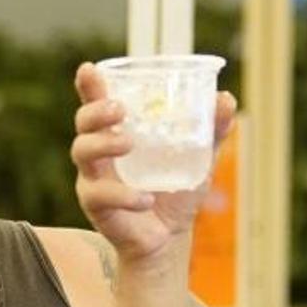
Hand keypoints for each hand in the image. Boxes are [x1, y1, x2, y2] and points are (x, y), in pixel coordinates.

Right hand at [70, 63, 234, 265]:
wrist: (169, 236)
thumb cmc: (176, 192)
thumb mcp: (198, 158)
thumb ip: (210, 130)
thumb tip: (224, 99)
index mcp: (118, 133)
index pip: (97, 103)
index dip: (89, 86)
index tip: (90, 69)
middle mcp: (99, 152)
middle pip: (82, 124)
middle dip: (95, 111)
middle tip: (121, 110)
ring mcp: (93, 178)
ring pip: (82, 152)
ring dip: (104, 143)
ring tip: (129, 145)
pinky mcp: (95, 206)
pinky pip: (100, 195)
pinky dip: (124, 195)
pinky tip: (145, 198)